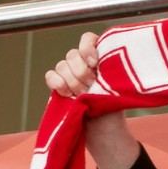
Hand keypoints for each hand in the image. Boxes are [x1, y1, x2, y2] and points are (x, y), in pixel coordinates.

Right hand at [47, 32, 139, 168]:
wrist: (103, 129)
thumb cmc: (114, 106)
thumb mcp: (117, 85)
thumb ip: (108, 70)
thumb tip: (102, 66)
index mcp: (98, 57)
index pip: (87, 39)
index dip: (88, 48)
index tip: (95, 64)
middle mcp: (83, 62)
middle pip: (72, 54)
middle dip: (81, 73)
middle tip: (90, 87)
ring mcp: (69, 74)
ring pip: (61, 65)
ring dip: (71, 82)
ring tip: (81, 95)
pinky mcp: (59, 86)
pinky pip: (51, 76)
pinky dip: (57, 84)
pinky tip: (67, 95)